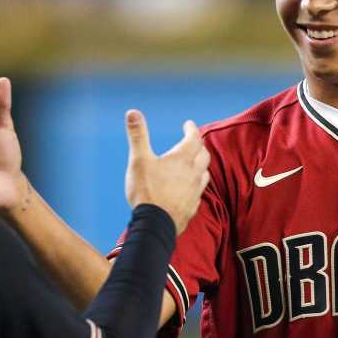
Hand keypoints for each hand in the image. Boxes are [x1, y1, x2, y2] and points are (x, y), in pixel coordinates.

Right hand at [123, 111, 209, 233]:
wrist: (155, 224)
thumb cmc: (146, 191)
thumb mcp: (139, 160)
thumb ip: (138, 135)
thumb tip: (132, 112)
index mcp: (182, 159)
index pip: (194, 138)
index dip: (191, 129)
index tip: (188, 124)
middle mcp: (193, 173)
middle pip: (203, 154)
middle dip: (199, 145)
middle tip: (193, 141)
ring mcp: (195, 191)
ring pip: (205, 173)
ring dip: (201, 164)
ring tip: (195, 162)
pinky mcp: (192, 207)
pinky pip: (199, 192)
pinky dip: (197, 184)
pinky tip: (190, 188)